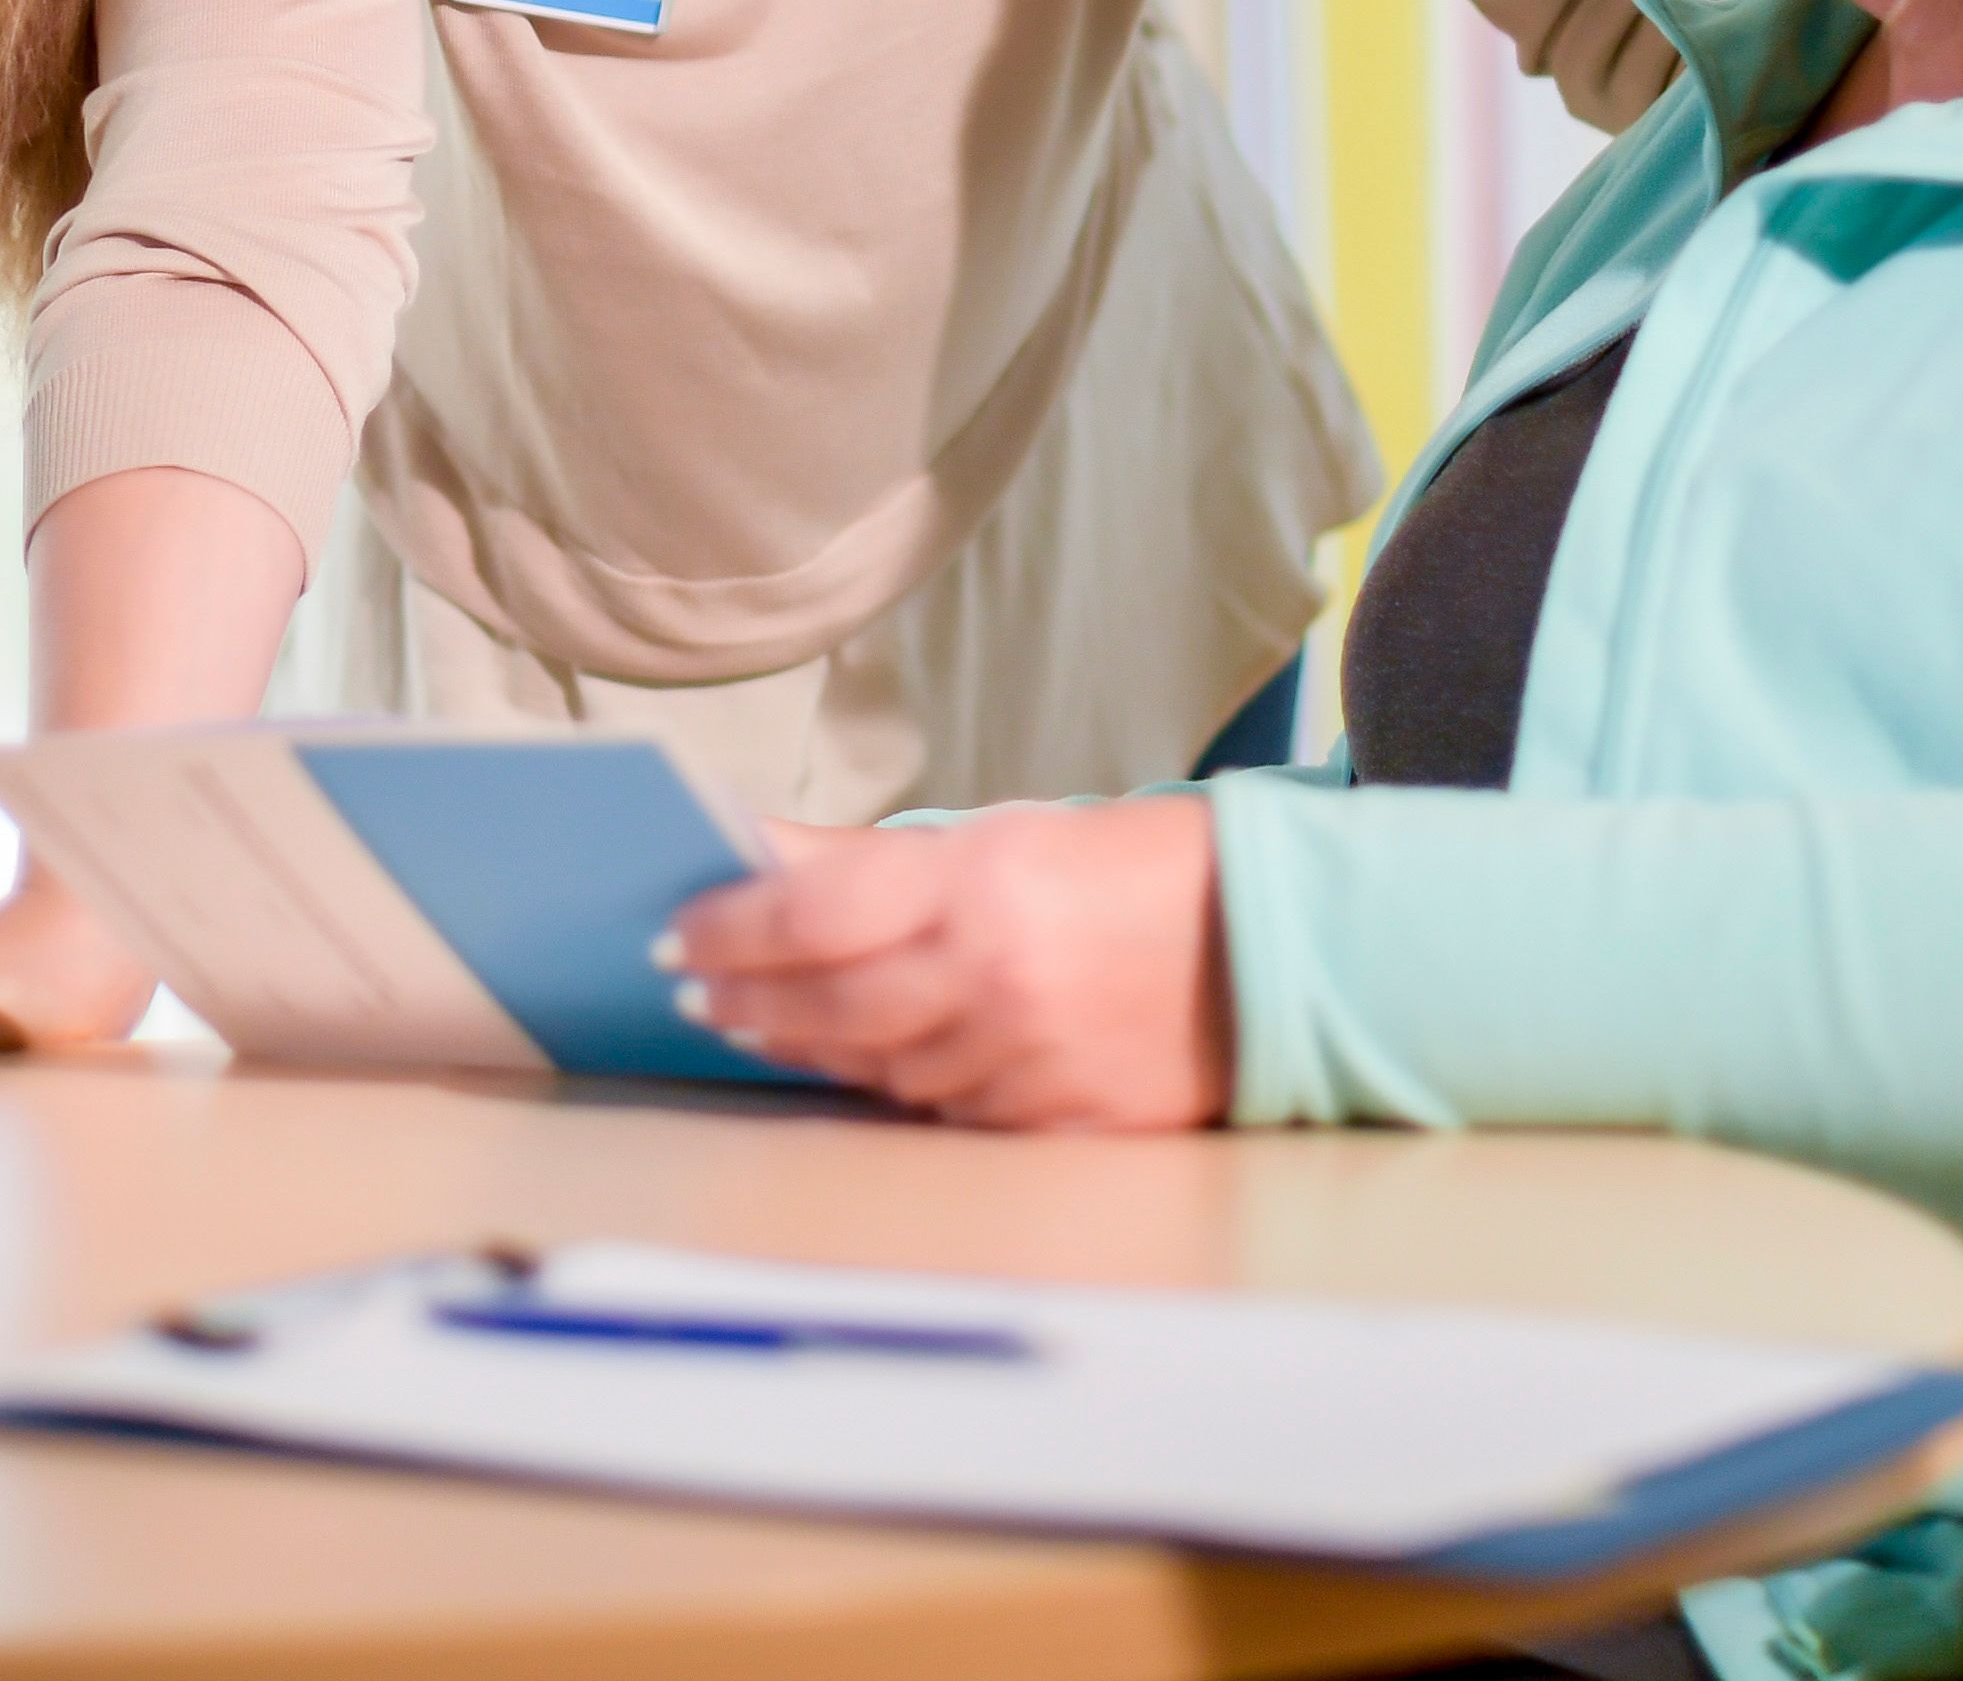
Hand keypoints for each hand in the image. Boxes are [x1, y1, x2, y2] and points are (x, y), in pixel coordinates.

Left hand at [659, 797, 1230, 1129]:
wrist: (1285, 948)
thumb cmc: (1148, 873)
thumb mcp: (1016, 835)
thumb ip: (882, 862)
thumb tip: (762, 853)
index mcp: (981, 887)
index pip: (811, 914)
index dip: (731, 930)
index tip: (676, 933)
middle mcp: (993, 979)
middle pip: (825, 1005)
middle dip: (746, 1000)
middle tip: (696, 991)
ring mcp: (1024, 1064)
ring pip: (877, 1068)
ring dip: (812, 1048)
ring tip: (766, 1024)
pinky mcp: (1055, 1127)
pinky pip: (946, 1114)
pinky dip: (903, 1087)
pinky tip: (875, 1064)